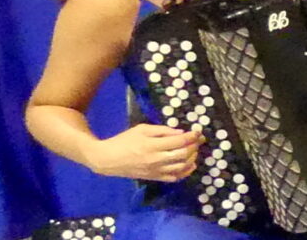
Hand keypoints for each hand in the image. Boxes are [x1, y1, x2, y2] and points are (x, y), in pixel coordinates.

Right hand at [85, 123, 201, 181]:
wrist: (107, 159)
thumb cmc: (123, 141)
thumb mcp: (141, 129)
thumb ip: (162, 130)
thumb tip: (181, 133)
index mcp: (152, 145)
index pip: (180, 141)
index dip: (192, 136)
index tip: (198, 131)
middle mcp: (156, 159)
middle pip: (184, 154)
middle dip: (195, 146)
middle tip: (199, 140)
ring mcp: (156, 170)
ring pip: (182, 166)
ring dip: (192, 158)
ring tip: (194, 150)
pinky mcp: (154, 178)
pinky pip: (174, 177)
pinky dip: (185, 172)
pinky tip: (190, 165)